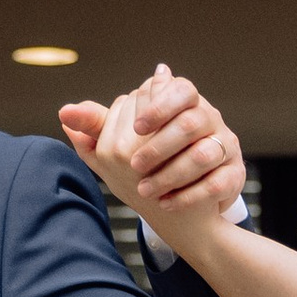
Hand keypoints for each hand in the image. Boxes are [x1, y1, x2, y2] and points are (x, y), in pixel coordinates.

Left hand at [61, 65, 244, 232]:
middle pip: (189, 122)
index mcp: (184, 101)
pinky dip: (190, 195)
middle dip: (160, 145)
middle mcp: (208, 118)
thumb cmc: (150, 158)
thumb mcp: (123, 140)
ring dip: (173, 172)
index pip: (175, 92)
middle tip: (134, 165)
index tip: (134, 130)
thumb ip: (98, 124)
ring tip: (145, 189)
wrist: (188, 197)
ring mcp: (224, 146)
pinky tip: (166, 203)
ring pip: (204, 153)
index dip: (154, 110)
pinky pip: (217, 183)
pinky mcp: (233, 174)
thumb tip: (64, 113)